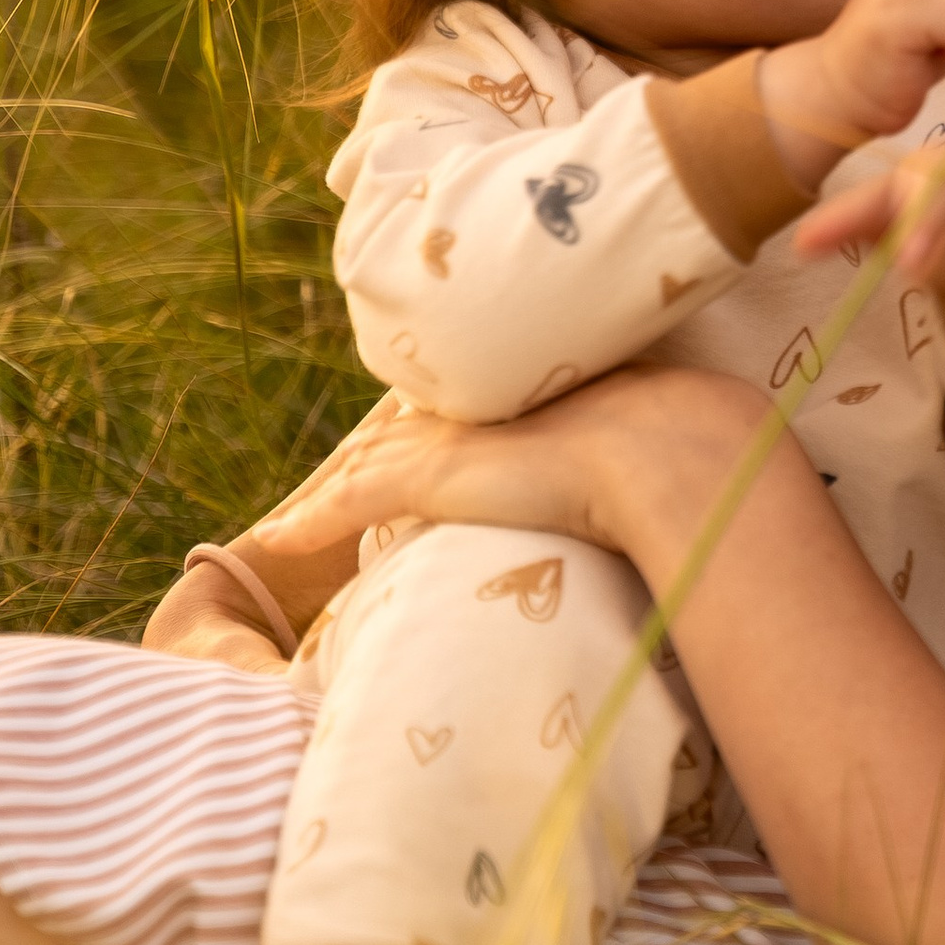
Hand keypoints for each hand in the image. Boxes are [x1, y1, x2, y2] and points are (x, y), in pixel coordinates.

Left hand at [249, 364, 755, 570]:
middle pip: (384, 440)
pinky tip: (272, 542)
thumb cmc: (672, 454)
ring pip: (356, 469)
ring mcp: (447, 444)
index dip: (402, 440)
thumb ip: (628, 463)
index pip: (438, 423)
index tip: (383, 458)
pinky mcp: (431, 478)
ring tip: (283, 522)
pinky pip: (348, 504)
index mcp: (514, 402)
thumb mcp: (636, 454)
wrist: (666, 449)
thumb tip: (666, 493)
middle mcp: (470, 414)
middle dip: (346, 467)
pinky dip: (308, 523)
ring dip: (316, 497)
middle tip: (310, 495)